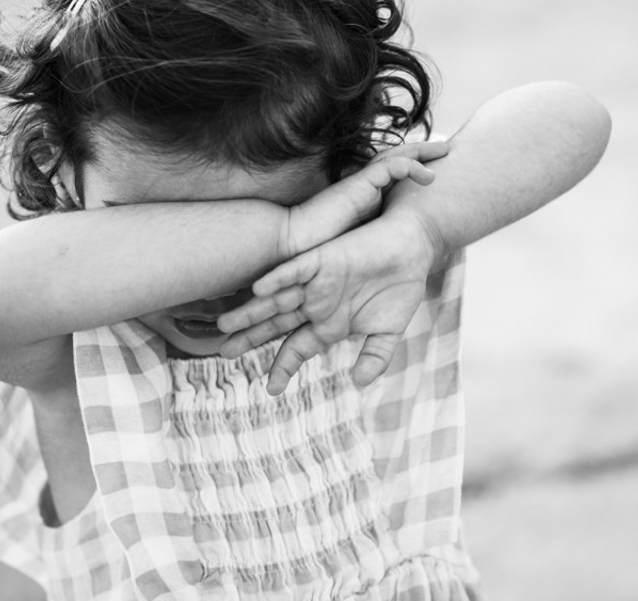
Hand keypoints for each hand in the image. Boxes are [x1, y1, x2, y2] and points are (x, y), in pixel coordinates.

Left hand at [219, 203, 438, 394]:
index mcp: (329, 322)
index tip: (272, 389)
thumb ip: (375, 357)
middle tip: (224, 353)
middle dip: (250, 338)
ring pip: (277, 299)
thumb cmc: (400, 285)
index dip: (284, 367)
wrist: (413, 247)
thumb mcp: (389, 330)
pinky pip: (296, 270)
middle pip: (275, 324)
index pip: (298, 347)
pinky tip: (258, 289)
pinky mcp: (324, 259)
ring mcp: (317, 282)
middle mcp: (316, 303)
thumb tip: (360, 383)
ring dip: (252, 311)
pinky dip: (278, 279)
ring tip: (224, 325)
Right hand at [280, 140, 447, 257]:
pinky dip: (410, 167)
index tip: (434, 170)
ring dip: (422, 152)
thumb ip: (377, 241)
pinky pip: (391, 168)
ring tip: (444, 149)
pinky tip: (428, 175)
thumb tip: (404, 255)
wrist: (296, 244)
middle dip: (423, 151)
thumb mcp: (359, 244)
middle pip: (399, 160)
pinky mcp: (360, 182)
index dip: (413, 168)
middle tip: (445, 148)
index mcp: (365, 197)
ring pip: (398, 157)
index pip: (394, 175)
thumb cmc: (321, 250)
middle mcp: (365, 186)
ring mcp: (362, 182)